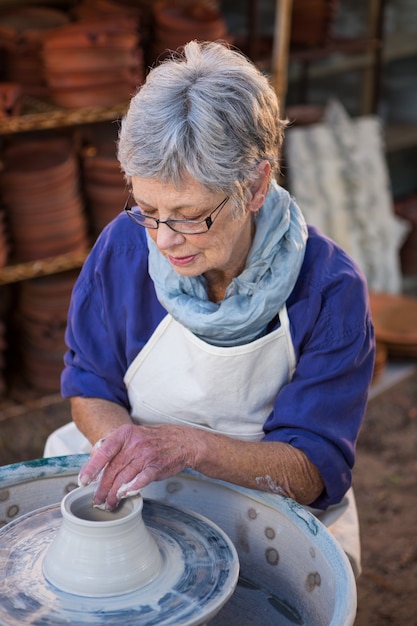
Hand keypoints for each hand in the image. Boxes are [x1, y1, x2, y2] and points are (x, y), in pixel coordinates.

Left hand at [77, 423, 198, 508]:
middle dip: (102, 488)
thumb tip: (92, 456)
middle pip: (112, 469)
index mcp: (125, 434)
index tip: (83, 481)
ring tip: (109, 503)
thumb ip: (111, 443)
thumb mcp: (131, 434)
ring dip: (114, 494)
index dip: (91, 468)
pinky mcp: (156, 466)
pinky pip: (141, 480)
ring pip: (124, 478)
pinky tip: (124, 495)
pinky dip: (132, 488)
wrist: (181, 441)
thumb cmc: (152, 440)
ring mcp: (146, 454)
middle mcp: (134, 443)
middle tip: (96, 500)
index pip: (103, 452)